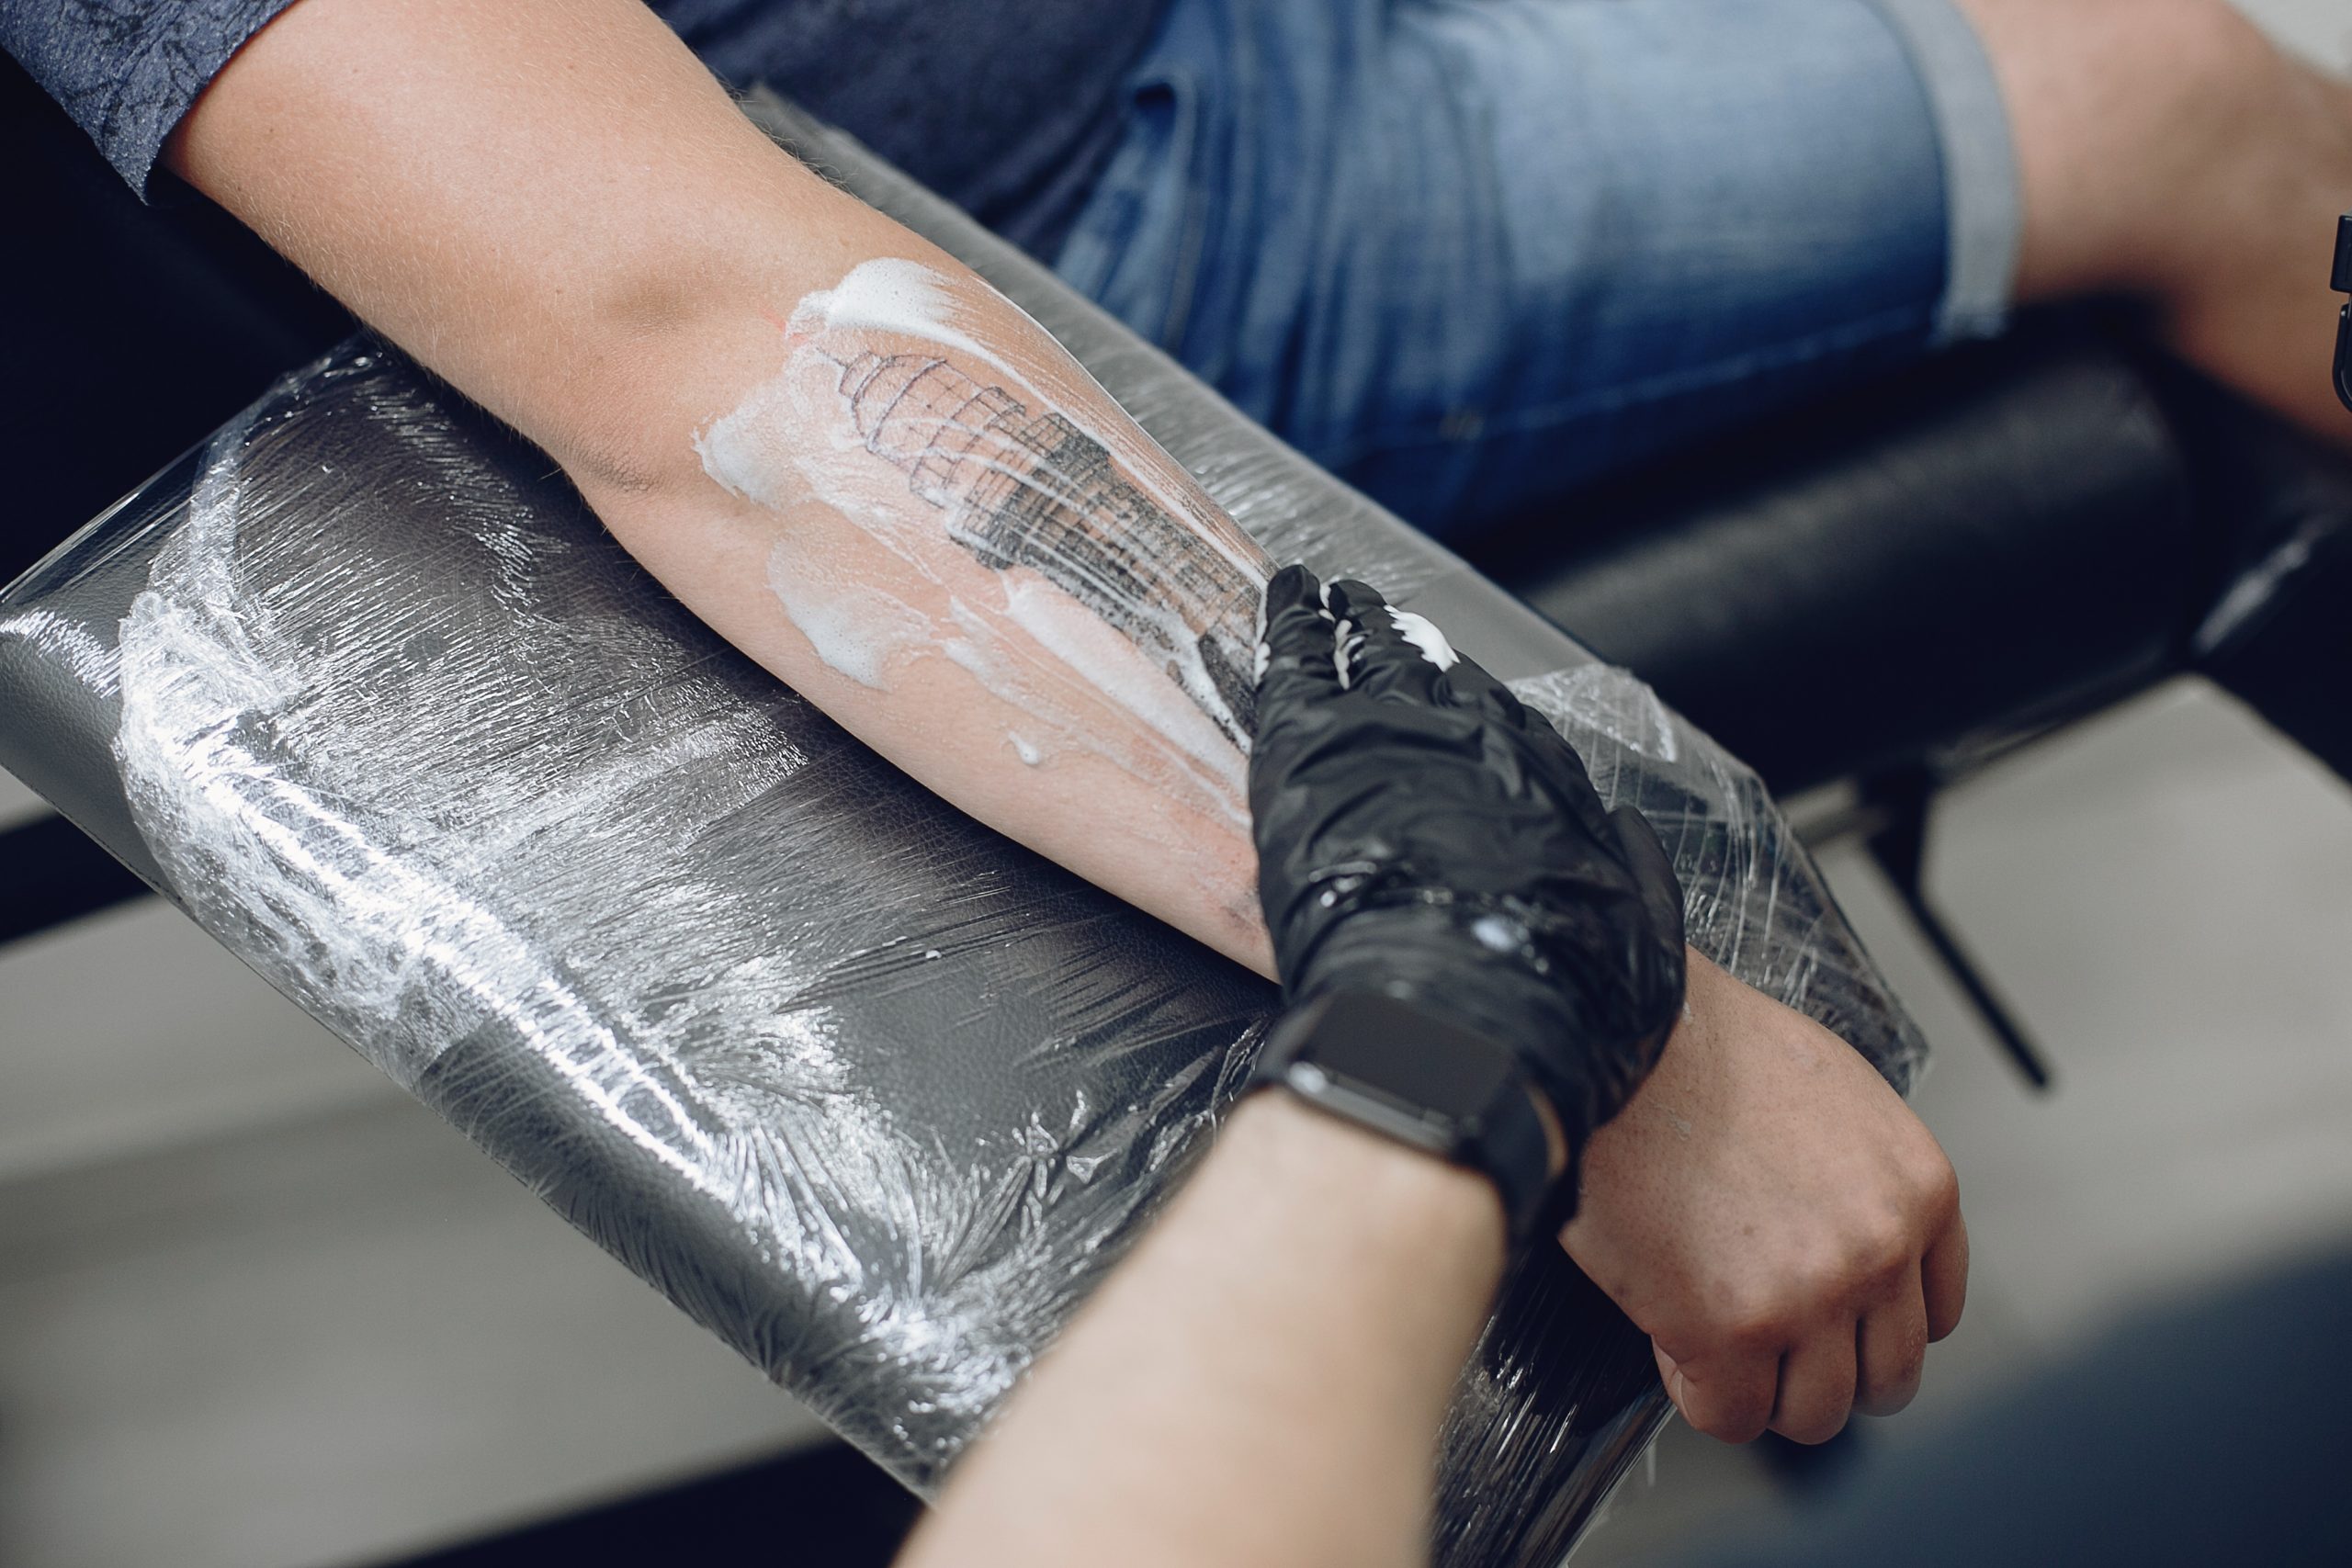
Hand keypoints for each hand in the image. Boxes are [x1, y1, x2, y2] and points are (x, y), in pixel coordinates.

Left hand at [1248, 567, 1686, 1221]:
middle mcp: (1469, 737)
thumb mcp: (1639, 950)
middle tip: (1377, 617)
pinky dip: (1288, 619)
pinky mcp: (1310, 744)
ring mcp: (1387, 729)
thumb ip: (1637, 881)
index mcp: (1537, 778)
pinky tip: (1284, 591)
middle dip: (1402, 641)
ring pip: (1366, 654)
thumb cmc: (1552, 997)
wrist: (1461, 1009)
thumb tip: (1624, 836)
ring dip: (1349, 621)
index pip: (1499, 718)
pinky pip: (1293, 661)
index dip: (1471, 700)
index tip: (1456, 686)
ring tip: (1332, 596)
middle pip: (1429, 673)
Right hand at [1560, 953, 1967, 1444]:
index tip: (1825, 1318)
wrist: (1619, 1033)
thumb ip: (1855, 1178)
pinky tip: (1671, 1337)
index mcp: (1917, 1187)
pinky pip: (1731, 1415)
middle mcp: (1881, 1247)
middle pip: (1886, 1378)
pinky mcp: (1733, 1328)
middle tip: (1765, 1344)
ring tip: (1710, 1339)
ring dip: (1761, 1390)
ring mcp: (1813, 1294)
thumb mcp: (1827, 1091)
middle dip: (1821, 1369)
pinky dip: (1698, 1393)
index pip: (1933, 1314)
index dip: (1866, 1323)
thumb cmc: (1697, 1047)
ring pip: (1815, 1413)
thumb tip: (1833, 1237)